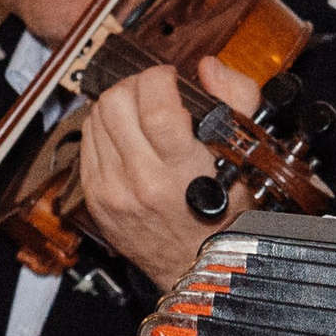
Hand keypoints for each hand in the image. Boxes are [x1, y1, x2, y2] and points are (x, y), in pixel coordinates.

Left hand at [77, 54, 262, 285]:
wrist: (196, 267)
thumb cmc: (227, 216)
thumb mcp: (248, 158)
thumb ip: (237, 100)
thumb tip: (210, 69)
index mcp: (182, 171)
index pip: (154, 105)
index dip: (159, 78)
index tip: (171, 79)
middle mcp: (141, 182)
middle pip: (116, 104)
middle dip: (136, 86)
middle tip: (155, 92)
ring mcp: (113, 191)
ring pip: (96, 118)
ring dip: (118, 105)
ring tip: (141, 113)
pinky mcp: (96, 198)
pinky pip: (87, 143)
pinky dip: (104, 130)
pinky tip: (127, 137)